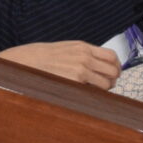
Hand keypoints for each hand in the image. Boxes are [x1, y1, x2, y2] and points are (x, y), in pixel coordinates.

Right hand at [0, 41, 120, 87]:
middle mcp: (85, 57)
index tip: (114, 73)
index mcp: (83, 47)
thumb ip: (83, 54)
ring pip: (107, 83)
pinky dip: (95, 94)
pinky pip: (95, 91)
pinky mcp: (75, 82)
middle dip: (112, 79)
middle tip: (107, 84)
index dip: (116, 66)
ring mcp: (81, 69)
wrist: (26, 62)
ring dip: (105, 89)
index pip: (112, 56)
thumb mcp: (66, 49)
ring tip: (95, 91)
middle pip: (113, 70)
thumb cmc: (43, 57)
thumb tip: (97, 65)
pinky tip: (87, 95)